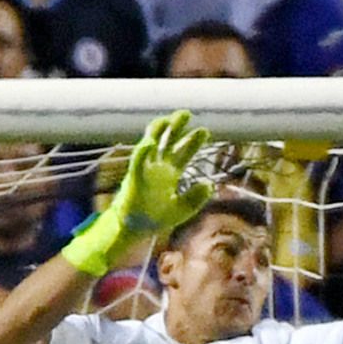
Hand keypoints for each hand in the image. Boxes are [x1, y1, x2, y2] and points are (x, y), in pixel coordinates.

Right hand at [63, 111, 212, 275]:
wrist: (134, 230)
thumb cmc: (155, 219)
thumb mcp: (182, 210)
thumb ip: (195, 198)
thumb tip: (209, 184)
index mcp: (169, 173)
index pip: (183, 153)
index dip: (192, 141)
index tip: (204, 130)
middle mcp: (157, 168)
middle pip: (167, 143)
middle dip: (176, 128)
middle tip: (187, 113)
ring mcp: (145, 171)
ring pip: (150, 145)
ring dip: (157, 132)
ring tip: (167, 119)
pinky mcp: (133, 179)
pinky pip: (137, 163)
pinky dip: (142, 152)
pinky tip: (149, 142)